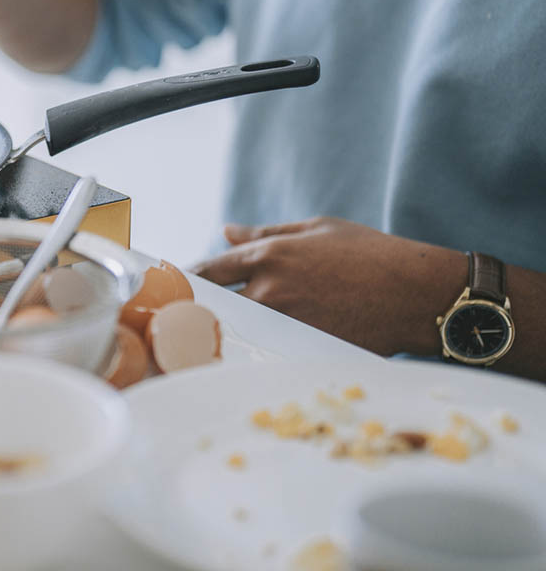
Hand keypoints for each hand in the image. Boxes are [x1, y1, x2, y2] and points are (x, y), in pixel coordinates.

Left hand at [191, 217, 466, 355]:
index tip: (171, 289)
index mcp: (268, 255)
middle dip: (196, 312)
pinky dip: (257, 353)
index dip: (187, 281)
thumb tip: (227, 232)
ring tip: (206, 344)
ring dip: (223, 335)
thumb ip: (265, 234)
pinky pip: (269, 351)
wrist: (417, 293)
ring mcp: (285, 322)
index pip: (209, 271)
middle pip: (214, 306)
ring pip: (239, 332)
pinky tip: (248, 360)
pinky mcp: (303, 347)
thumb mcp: (317, 229)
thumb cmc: (372, 254)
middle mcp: (269, 289)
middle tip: (179, 322)